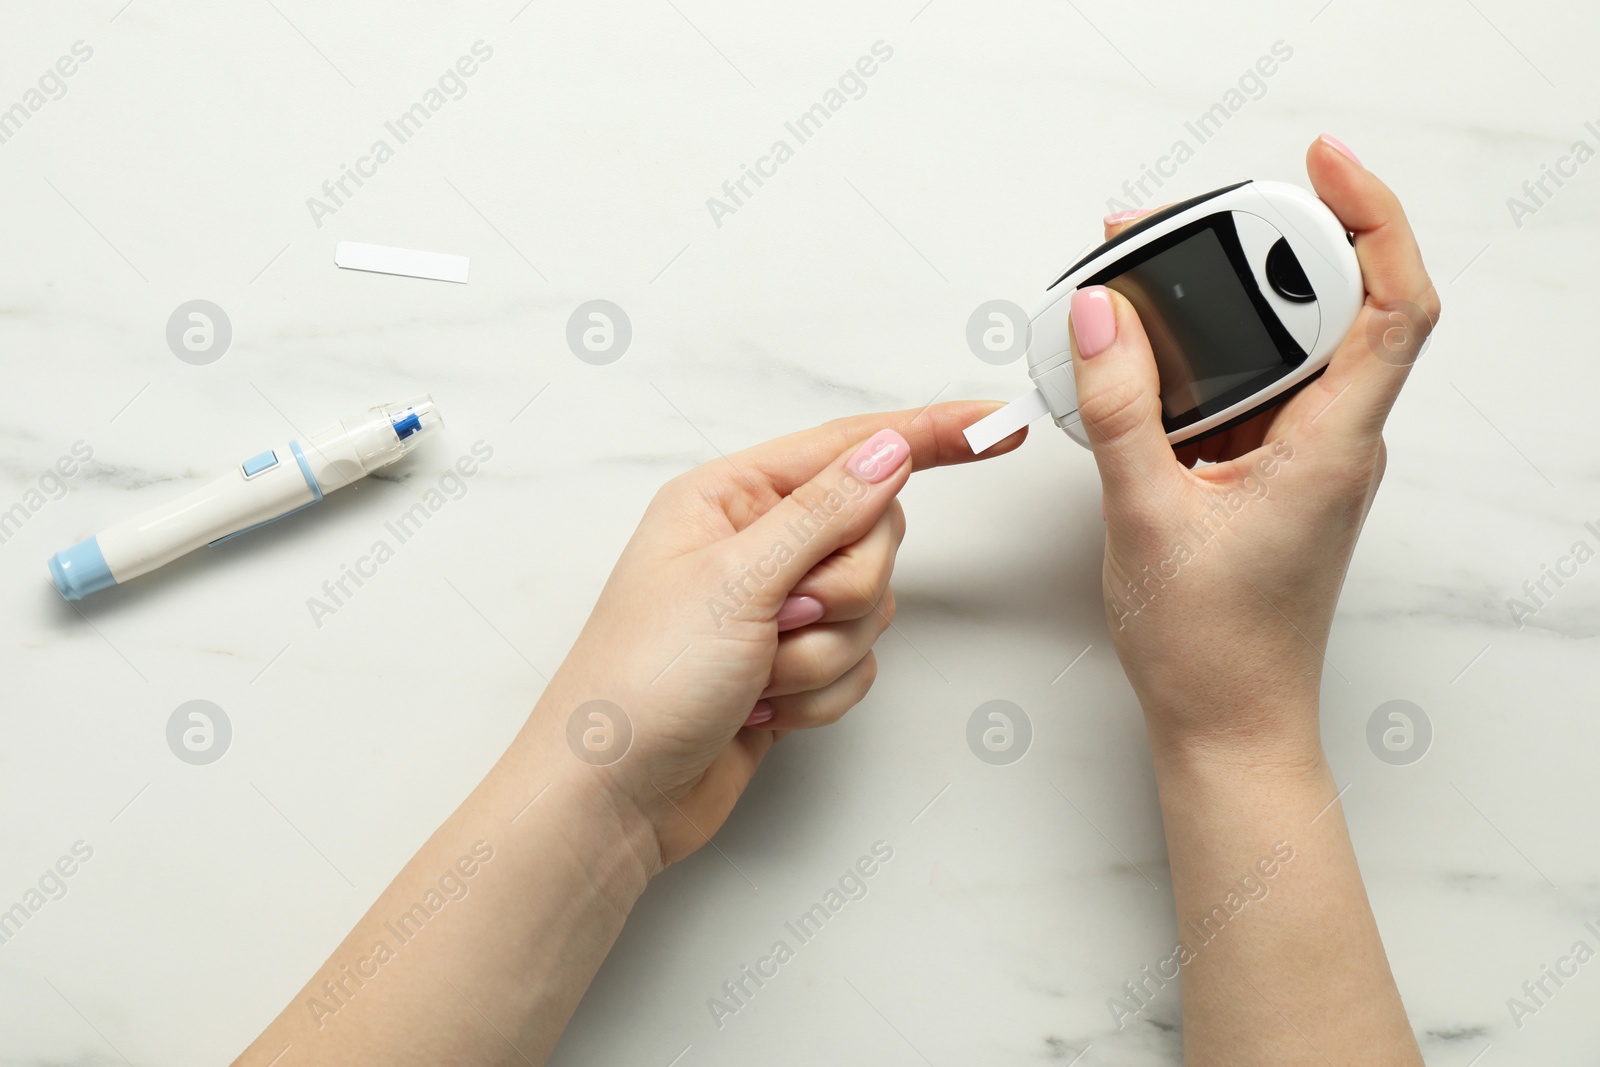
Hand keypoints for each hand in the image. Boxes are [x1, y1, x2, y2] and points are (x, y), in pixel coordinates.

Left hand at [519, 402, 1023, 867]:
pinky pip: (857, 663)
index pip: (850, 447)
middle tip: (782, 620)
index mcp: (728, 498)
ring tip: (757, 674)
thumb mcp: (734, 582)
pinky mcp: (791, 666)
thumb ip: (823, 513)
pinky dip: (819, 694)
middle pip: (872, 536)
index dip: (929, 435)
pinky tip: (762, 711)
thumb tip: (889, 451)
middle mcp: (755, 545)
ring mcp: (774, 608)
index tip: (997, 424)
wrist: (612, 799)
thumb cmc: (638, 683)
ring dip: (822, 654)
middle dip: (841, 592)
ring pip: (870, 608)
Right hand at [1068, 135, 1438, 764]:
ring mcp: (1306, 459)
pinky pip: (1251, 392)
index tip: (1320, 166)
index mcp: (1330, 448)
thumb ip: (1121, 408)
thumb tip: (1101, 316)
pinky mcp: (1273, 475)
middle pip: (1332, 306)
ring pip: (1285, 349)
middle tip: (1182, 226)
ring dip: (1225, 307)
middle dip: (1262, 248)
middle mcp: (1335, 443)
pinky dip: (1206, 361)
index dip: (1370, 218)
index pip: (1391, 305)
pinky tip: (1148, 361)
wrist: (1227, 725)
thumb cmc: (1209, 646)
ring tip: (1146, 284)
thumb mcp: (1145, 516)